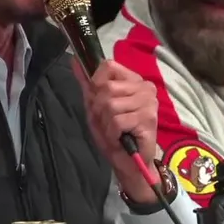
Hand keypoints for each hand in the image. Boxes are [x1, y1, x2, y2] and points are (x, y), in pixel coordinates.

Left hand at [75, 59, 158, 202]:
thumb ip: (87, 84)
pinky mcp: (148, 118)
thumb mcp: (95, 107)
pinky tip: (120, 138)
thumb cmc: (114, 134)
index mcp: (134, 81)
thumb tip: (74, 60)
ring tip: (115, 131)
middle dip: (99, 109)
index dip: (96, 83)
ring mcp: (149, 102)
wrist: (128, 162)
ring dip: (106, 123)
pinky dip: (112, 133)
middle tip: (109, 123)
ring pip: (110, 104)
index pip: (109, 66)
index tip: (99, 101)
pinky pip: (117, 120)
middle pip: (107, 88)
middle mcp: (145, 88)